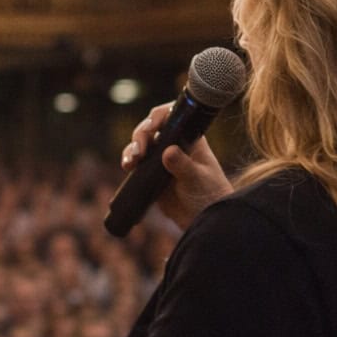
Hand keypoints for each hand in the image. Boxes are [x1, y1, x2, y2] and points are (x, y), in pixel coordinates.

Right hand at [121, 102, 232, 233]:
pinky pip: (136, 163)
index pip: (171, 117)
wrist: (204, 219)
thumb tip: (168, 152)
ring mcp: (161, 159)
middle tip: (139, 151)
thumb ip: (184, 166)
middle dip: (140, 136)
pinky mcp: (151, 174)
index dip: (157, 117)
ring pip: (140, 145)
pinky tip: (127, 167)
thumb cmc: (209, 195)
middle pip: (150, 129)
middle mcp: (174, 144)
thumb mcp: (197, 180)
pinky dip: (129, 162)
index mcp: (190, 138)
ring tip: (130, 162)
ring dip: (131, 149)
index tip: (150, 127)